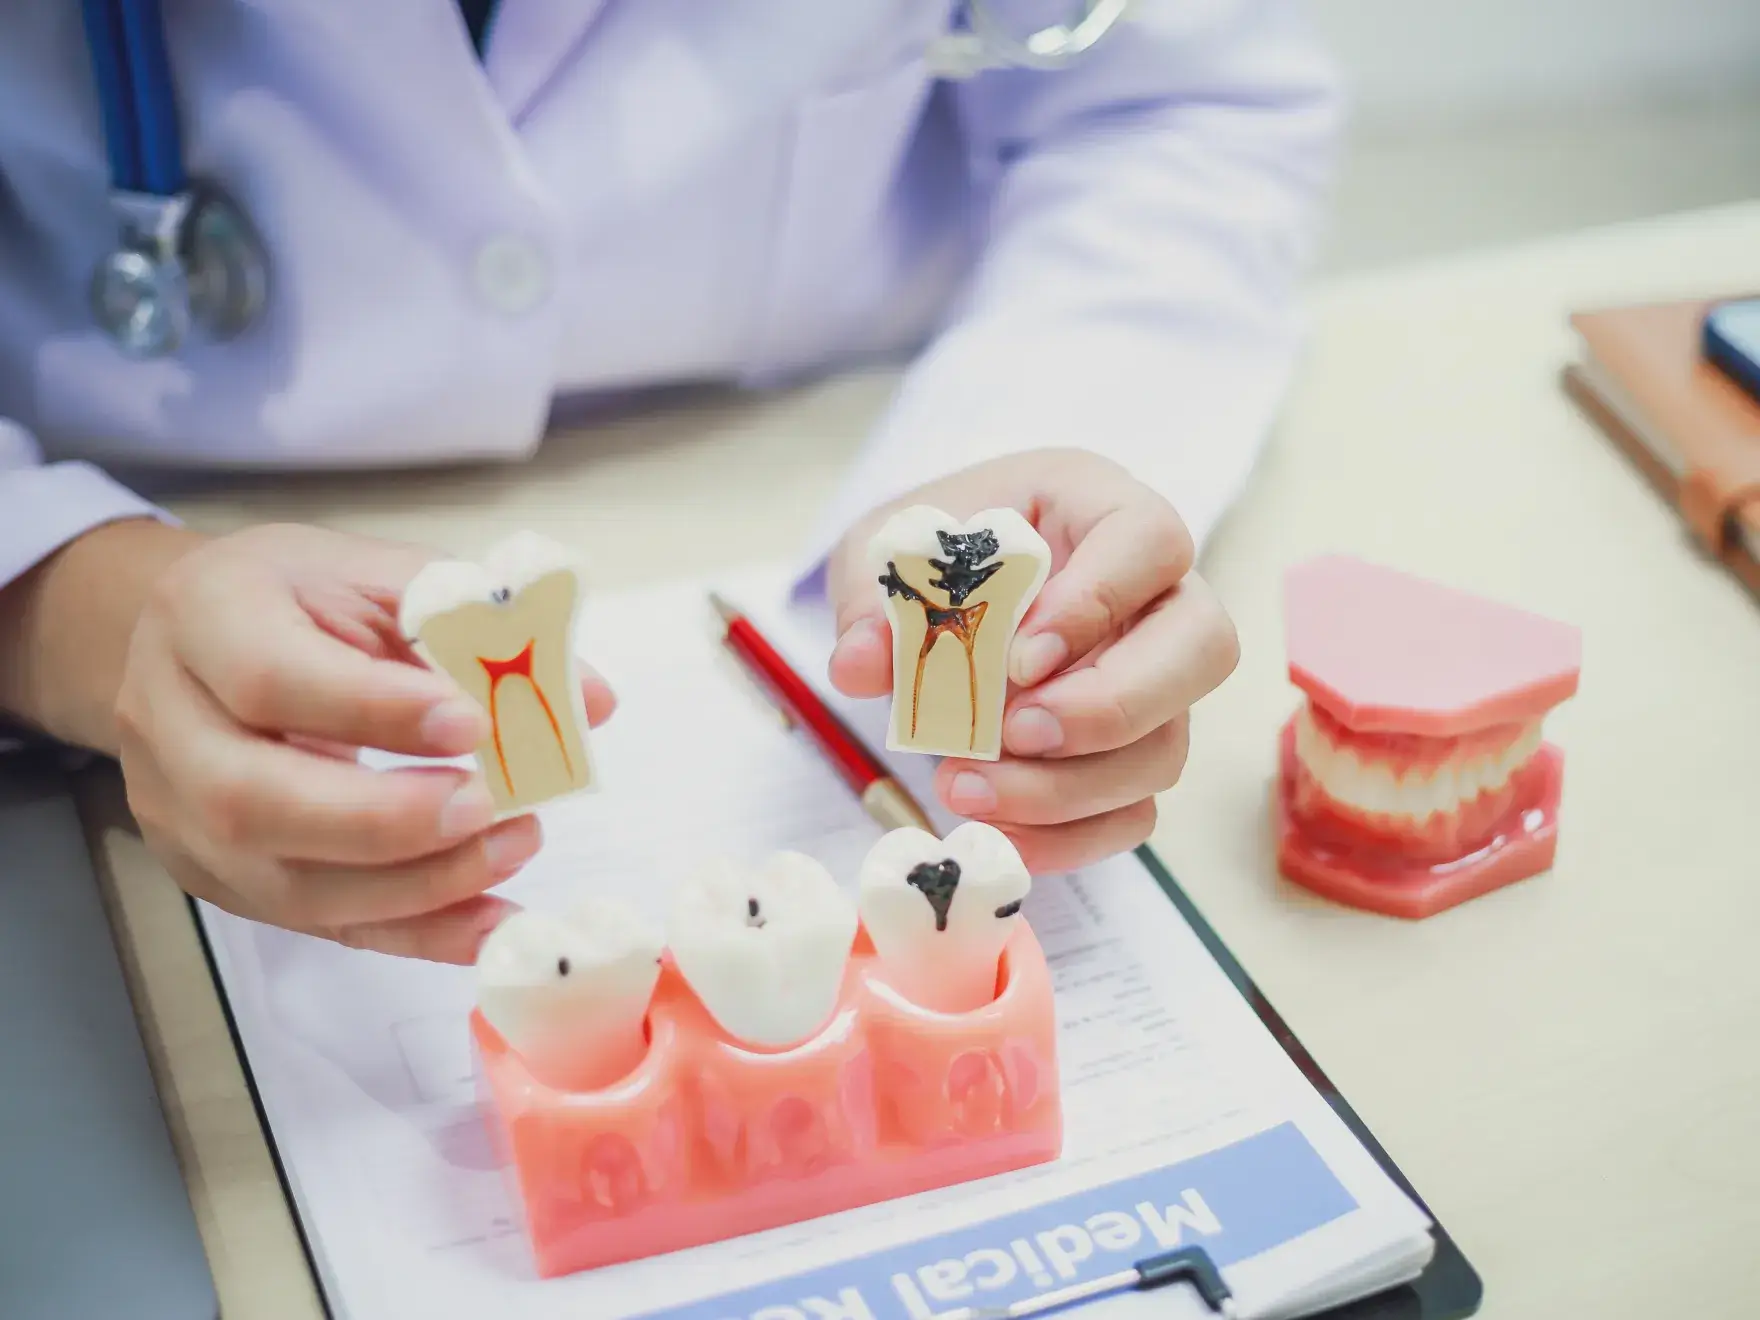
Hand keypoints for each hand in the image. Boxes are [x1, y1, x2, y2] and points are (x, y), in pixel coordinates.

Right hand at [113, 524, 614, 962]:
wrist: (192, 641)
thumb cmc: (294, 599)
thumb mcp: (374, 575)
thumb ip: (477, 625)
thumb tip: (590, 697)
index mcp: (205, 618)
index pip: (271, 679)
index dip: (374, 710)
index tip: (472, 723)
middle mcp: (170, 725)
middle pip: (253, 801)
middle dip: (387, 819)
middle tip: (492, 806)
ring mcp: (183, 816)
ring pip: (285, 883)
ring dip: (417, 885)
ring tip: (516, 846)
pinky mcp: (222, 877)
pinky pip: (320, 924)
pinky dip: (417, 932)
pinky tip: (492, 923)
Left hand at [826, 449, 1238, 872]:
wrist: (934, 588)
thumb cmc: (933, 549)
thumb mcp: (886, 551)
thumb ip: (874, 598)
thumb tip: (859, 665)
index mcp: (1102, 510)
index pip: (1151, 541)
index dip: (1098, 603)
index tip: (1019, 657)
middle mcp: (1156, 596)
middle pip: (1203, 648)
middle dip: (1112, 706)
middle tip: (1015, 732)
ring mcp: (1156, 681)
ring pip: (1167, 744)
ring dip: (1070, 787)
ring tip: (964, 787)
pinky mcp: (1132, 753)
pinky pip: (1134, 810)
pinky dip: (1069, 836)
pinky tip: (999, 831)